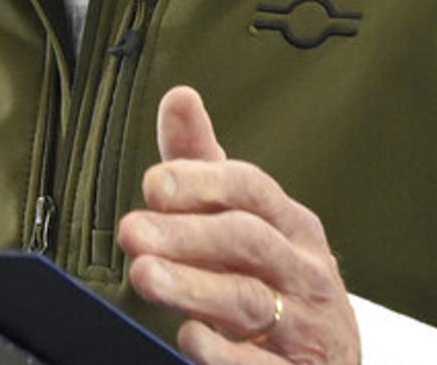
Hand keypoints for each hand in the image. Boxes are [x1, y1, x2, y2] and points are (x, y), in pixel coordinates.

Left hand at [116, 86, 359, 363]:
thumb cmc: (277, 284)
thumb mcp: (246, 223)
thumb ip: (204, 166)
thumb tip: (179, 98)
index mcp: (292, 226)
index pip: (251, 189)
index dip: (202, 181)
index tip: (153, 184)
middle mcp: (303, 272)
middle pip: (247, 241)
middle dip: (187, 233)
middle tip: (132, 232)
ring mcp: (304, 327)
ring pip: (250, 300)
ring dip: (193, 286)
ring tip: (144, 275)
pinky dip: (223, 353)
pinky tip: (188, 339)